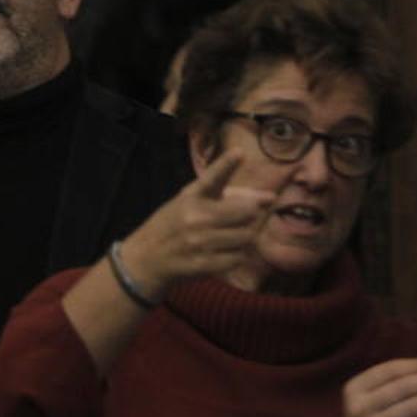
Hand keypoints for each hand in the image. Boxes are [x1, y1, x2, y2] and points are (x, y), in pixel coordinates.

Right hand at [120, 152, 274, 292]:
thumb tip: (271, 197)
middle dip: (253, 213)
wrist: (146, 259)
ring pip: (246, 236)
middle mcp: (194, 217)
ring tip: (235, 234)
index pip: (212, 178)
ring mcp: (198, 242)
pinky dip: (238, 254)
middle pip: (245, 211)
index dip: (226, 164)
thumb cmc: (176, 224)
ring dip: (247, 235)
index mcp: (191, 196)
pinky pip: (238, 258)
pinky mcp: (202, 264)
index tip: (240, 152)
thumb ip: (231, 197)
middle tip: (247, 216)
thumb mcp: (193, 202)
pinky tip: (227, 251)